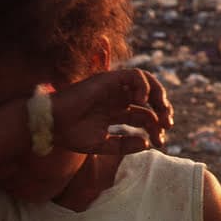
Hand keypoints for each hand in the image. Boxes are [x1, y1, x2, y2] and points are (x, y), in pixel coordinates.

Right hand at [50, 69, 173, 154]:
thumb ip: (125, 145)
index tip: (160, 141)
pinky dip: (143, 85)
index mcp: (116, 113)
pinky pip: (133, 75)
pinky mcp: (108, 79)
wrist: (52, 125)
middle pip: (149, 98)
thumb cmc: (72, 136)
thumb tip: (147, 143)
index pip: (144, 116)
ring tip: (162, 110)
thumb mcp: (103, 145)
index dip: (156, 128)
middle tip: (168, 124)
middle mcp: (117, 99)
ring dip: (158, 94)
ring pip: (145, 82)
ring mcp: (113, 88)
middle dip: (163, 110)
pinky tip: (143, 101)